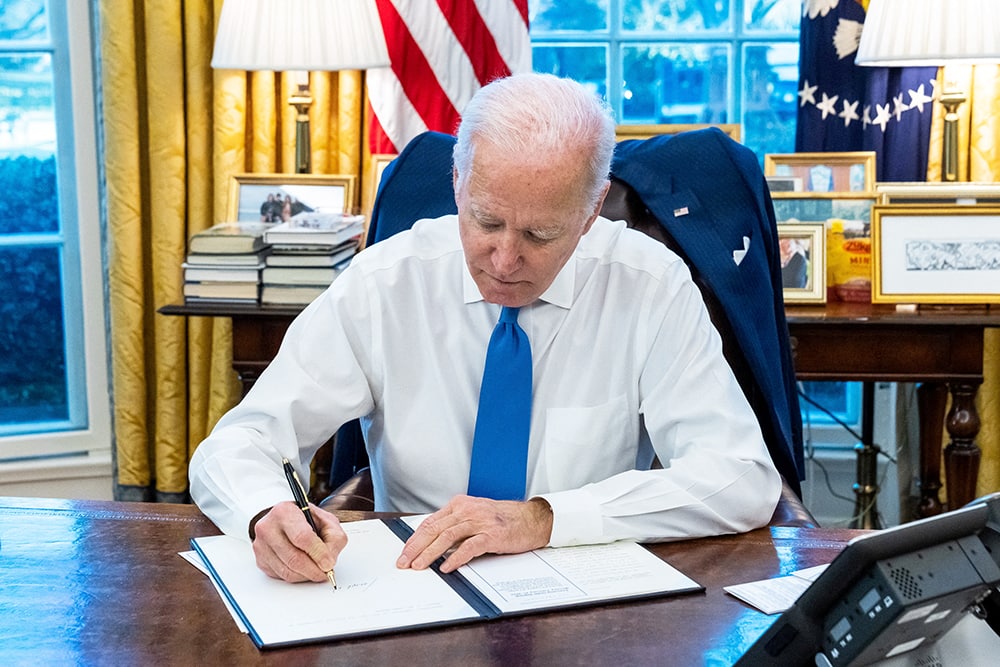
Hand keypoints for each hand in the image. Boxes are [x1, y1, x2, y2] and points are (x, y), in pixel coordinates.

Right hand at [251, 501, 347, 581]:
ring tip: (316, 570)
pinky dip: (296, 577)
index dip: (318, 553)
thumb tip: (329, 560)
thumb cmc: (304, 519)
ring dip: (306, 575)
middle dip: (314, 569)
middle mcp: (268, 527)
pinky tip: (304, 569)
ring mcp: (261, 545)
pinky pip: (281, 576)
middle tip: (325, 572)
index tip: (328, 563)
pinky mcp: (260, 560)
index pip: (302, 537)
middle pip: (294, 558)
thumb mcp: (325, 520)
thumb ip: (333, 537)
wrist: (283, 520)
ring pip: (287, 571)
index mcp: (284, 512)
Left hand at [396, 496, 552, 572]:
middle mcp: (467, 510)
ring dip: (430, 553)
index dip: (414, 539)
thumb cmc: (503, 518)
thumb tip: (431, 542)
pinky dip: (456, 558)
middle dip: (416, 547)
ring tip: (419, 566)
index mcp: (460, 504)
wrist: (532, 518)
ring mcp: (480, 521)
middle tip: (404, 562)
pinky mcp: (492, 534)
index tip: (404, 552)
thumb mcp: (475, 514)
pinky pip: (469, 547)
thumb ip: (455, 524)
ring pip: (447, 537)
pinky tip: (446, 567)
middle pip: (434, 529)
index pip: (430, 522)